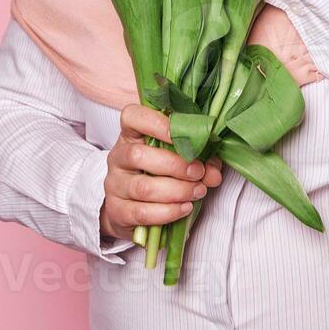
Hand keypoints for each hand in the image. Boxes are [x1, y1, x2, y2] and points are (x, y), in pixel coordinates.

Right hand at [100, 104, 222, 242]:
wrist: (134, 208)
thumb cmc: (160, 174)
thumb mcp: (179, 159)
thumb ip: (200, 160)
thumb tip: (214, 173)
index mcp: (131, 135)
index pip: (132, 117)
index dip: (158, 123)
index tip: (184, 135)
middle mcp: (118, 157)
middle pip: (138, 155)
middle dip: (176, 165)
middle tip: (199, 172)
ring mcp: (114, 185)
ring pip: (143, 187)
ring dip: (177, 191)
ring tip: (198, 191)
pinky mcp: (117, 211)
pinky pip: (142, 212)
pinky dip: (168, 212)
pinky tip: (185, 208)